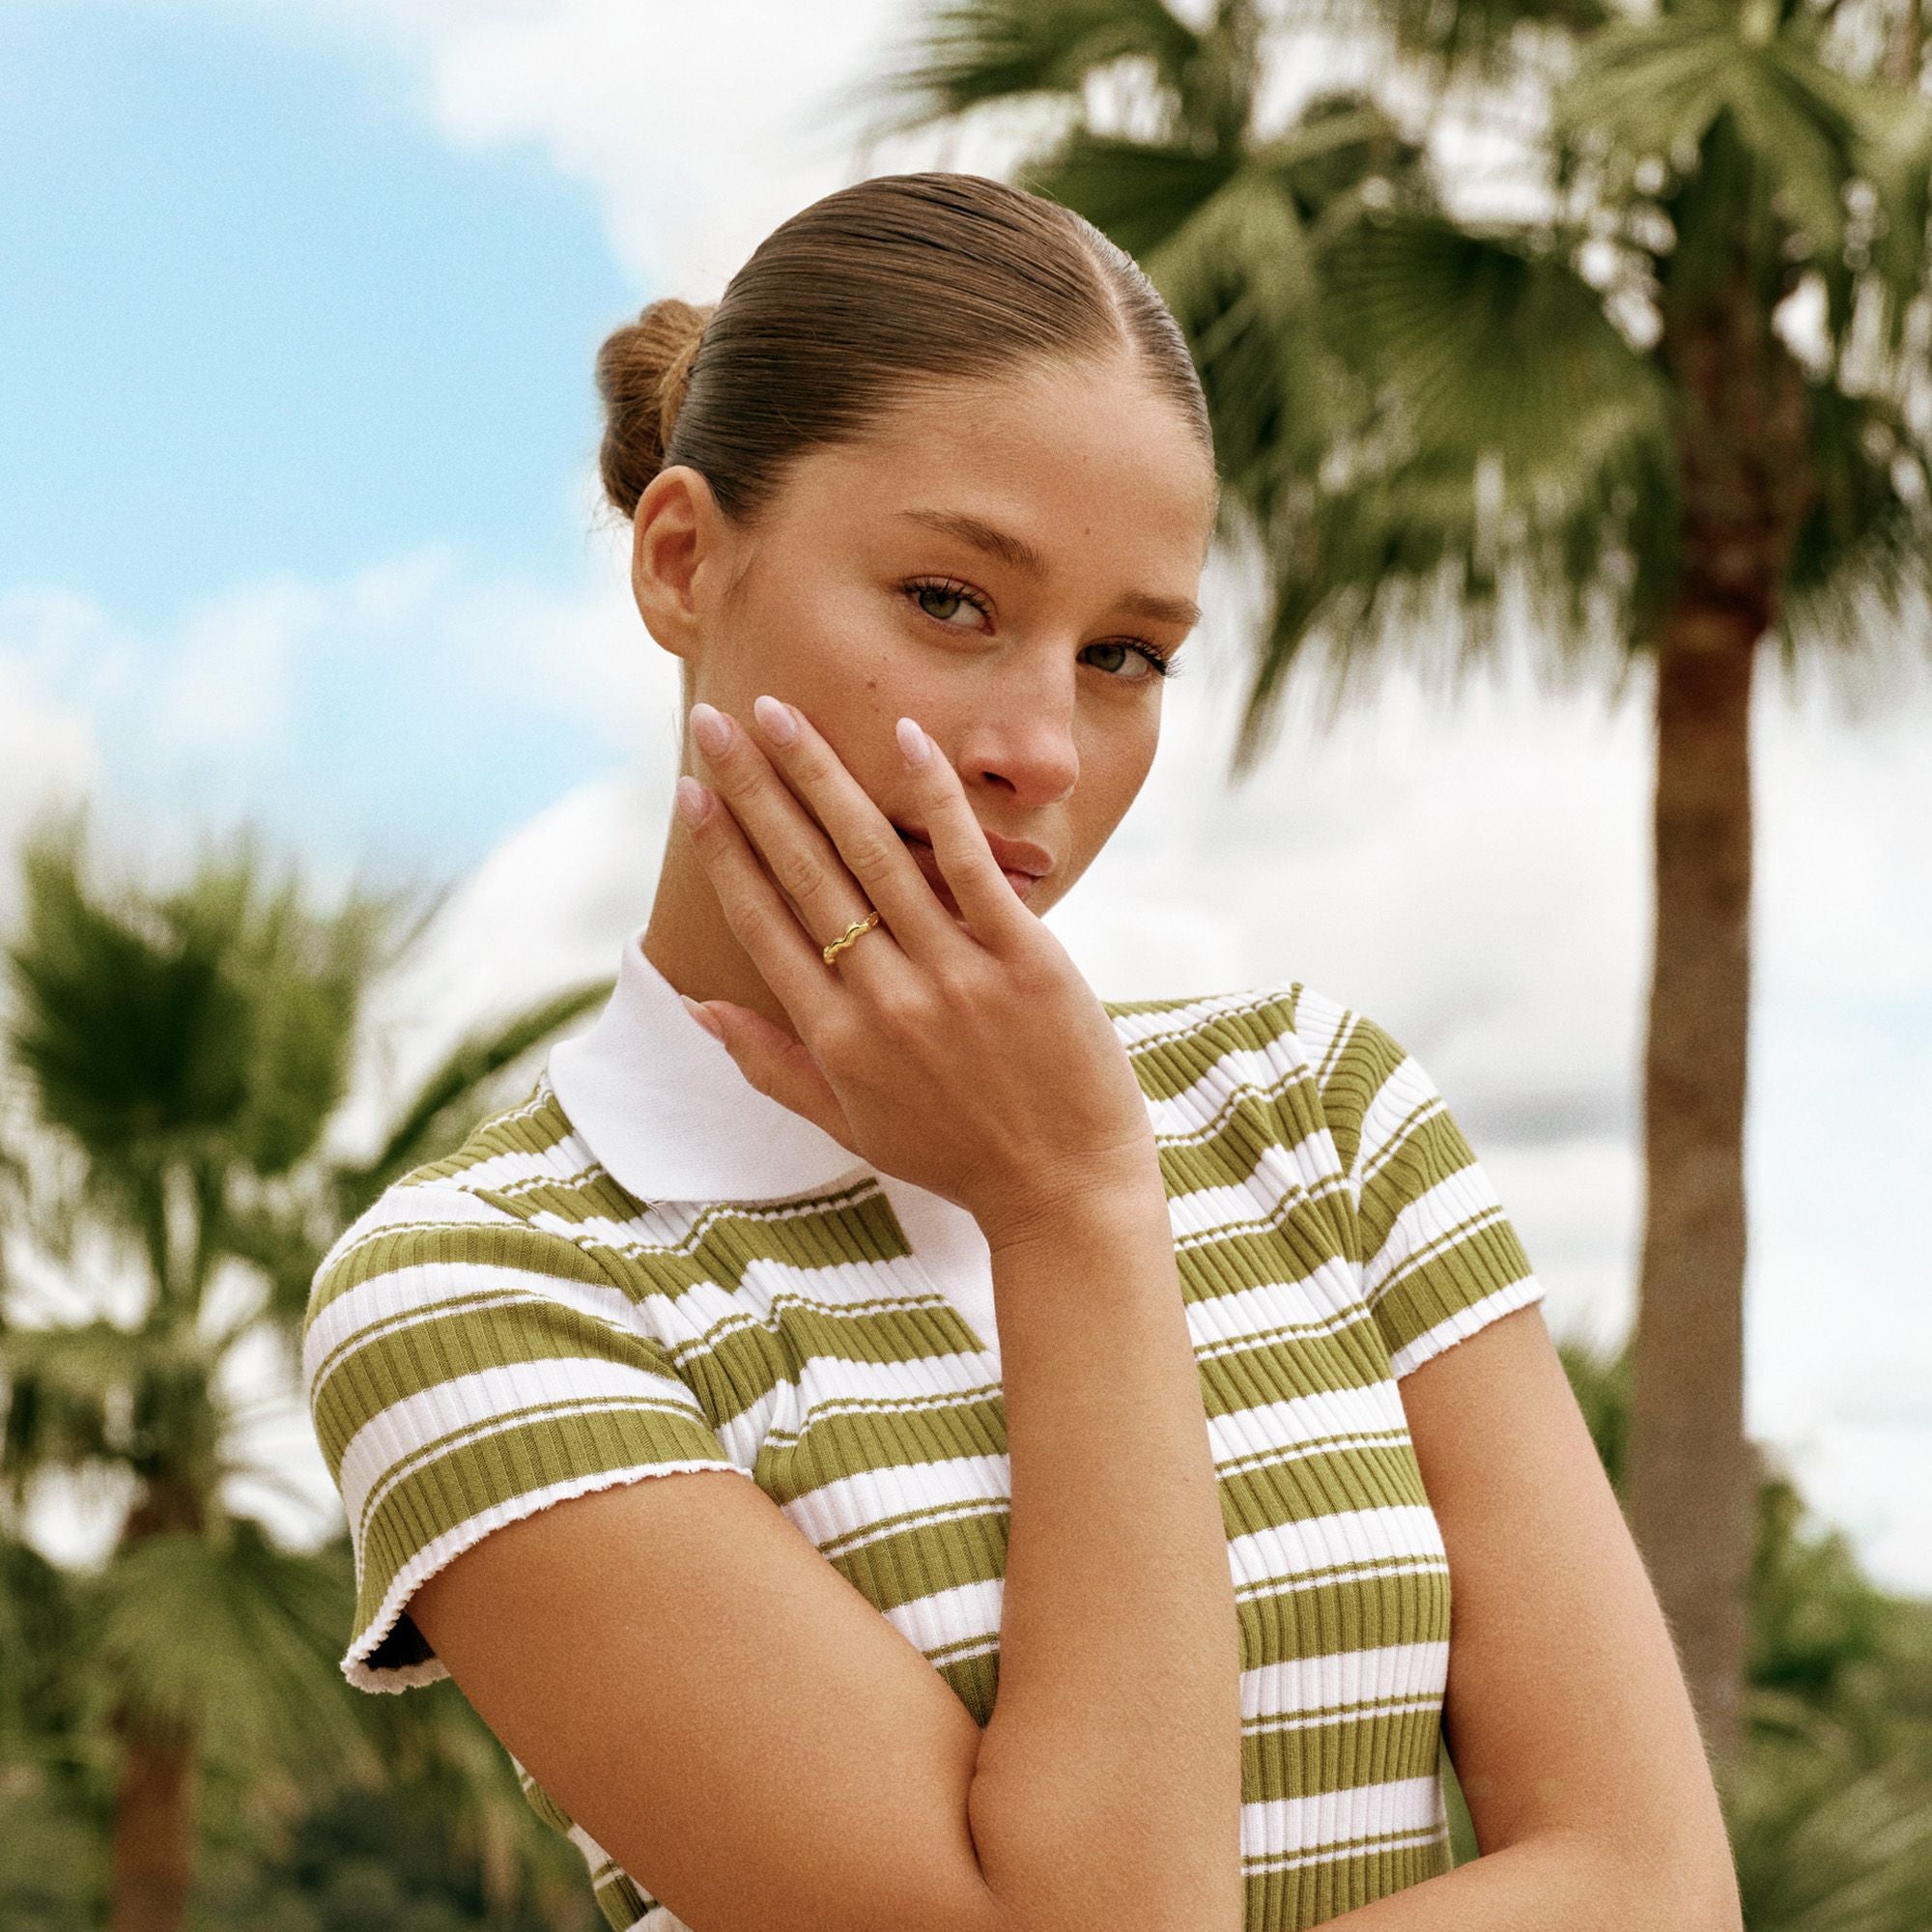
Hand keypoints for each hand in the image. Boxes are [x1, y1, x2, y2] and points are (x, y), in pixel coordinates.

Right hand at [673, 694, 1159, 1239]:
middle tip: (713, 721)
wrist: (1064, 1191)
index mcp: (836, 1038)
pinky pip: (967, 864)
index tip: (689, 789)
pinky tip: (905, 738)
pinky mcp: (1021, 957)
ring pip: (871, 855)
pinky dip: (935, 800)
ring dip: (819, 776)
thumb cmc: (956, 1157)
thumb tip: (698, 1010)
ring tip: (780, 713)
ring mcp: (953, 974)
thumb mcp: (849, 1125)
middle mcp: (883, 999)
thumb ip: (771, 1065)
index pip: (762, 920)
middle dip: (752, 789)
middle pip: (803, 872)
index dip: (722, 849)